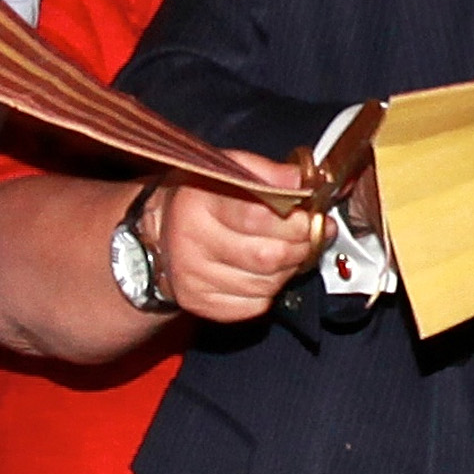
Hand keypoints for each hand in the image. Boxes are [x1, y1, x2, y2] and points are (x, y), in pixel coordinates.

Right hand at [151, 156, 325, 322]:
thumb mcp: (232, 168)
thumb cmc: (203, 197)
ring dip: (287, 269)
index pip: (257, 217)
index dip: (295, 220)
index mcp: (197, 202)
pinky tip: (264, 271)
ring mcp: (193, 277)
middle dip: (300, 246)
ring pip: (266, 284)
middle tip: (308, 235)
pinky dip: (270, 290)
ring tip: (284, 250)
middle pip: (267, 256)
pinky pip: (255, 305)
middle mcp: (190, 242)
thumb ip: (270, 173)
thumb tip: (304, 182)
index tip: (309, 216)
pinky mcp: (199, 303)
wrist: (163, 230)